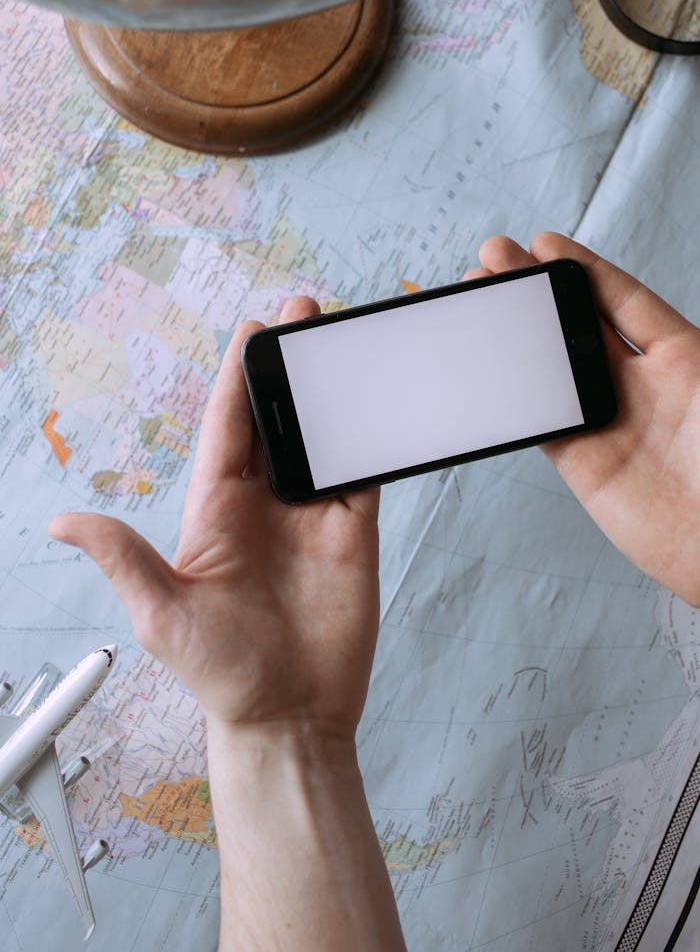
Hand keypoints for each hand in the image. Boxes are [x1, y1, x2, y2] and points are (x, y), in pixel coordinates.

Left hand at [49, 296, 380, 739]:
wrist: (289, 719)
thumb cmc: (221, 674)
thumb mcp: (162, 615)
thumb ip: (123, 559)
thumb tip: (60, 522)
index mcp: (215, 511)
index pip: (226, 429)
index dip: (237, 378)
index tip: (252, 331)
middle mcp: (263, 506)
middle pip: (276, 419)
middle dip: (286, 367)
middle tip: (302, 315)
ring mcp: (311, 517)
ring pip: (321, 439)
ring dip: (331, 393)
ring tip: (341, 345)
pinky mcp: (353, 535)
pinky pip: (363, 476)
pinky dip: (370, 440)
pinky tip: (375, 408)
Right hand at [465, 231, 699, 607]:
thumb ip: (674, 350)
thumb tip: (613, 317)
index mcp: (683, 355)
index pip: (625, 299)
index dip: (584, 270)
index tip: (543, 244)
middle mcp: (642, 383)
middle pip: (578, 322)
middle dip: (536, 288)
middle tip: (496, 257)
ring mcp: (609, 420)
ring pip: (550, 363)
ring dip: (514, 331)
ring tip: (481, 294)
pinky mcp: (582, 461)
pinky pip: (539, 416)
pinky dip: (511, 390)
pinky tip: (486, 360)